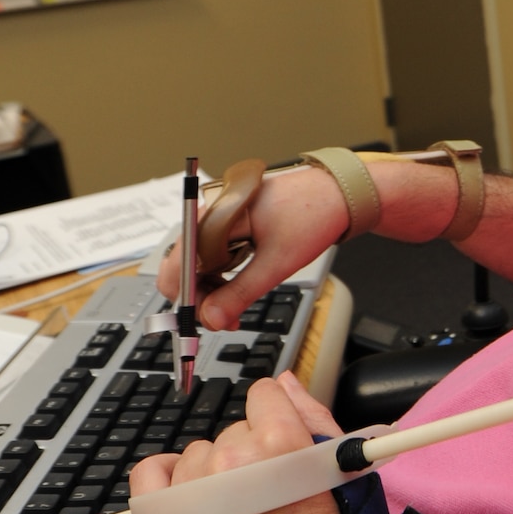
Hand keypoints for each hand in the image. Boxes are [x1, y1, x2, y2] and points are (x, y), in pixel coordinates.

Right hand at [155, 166, 348, 329]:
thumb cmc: (311, 213)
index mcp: (215, 216)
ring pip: (196, 264)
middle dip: (200, 298)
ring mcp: (217, 218)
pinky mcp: (227, 226)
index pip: (178, 266)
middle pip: (183, 268)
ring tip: (235, 308)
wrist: (335, 193)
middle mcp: (209, 213)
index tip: (205, 321)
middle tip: (225, 319)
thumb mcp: (276, 262)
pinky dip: (219, 277)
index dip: (188, 298)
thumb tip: (211, 318)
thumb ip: (240, 293)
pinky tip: (236, 289)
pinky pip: (211, 256)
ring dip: (210, 290)